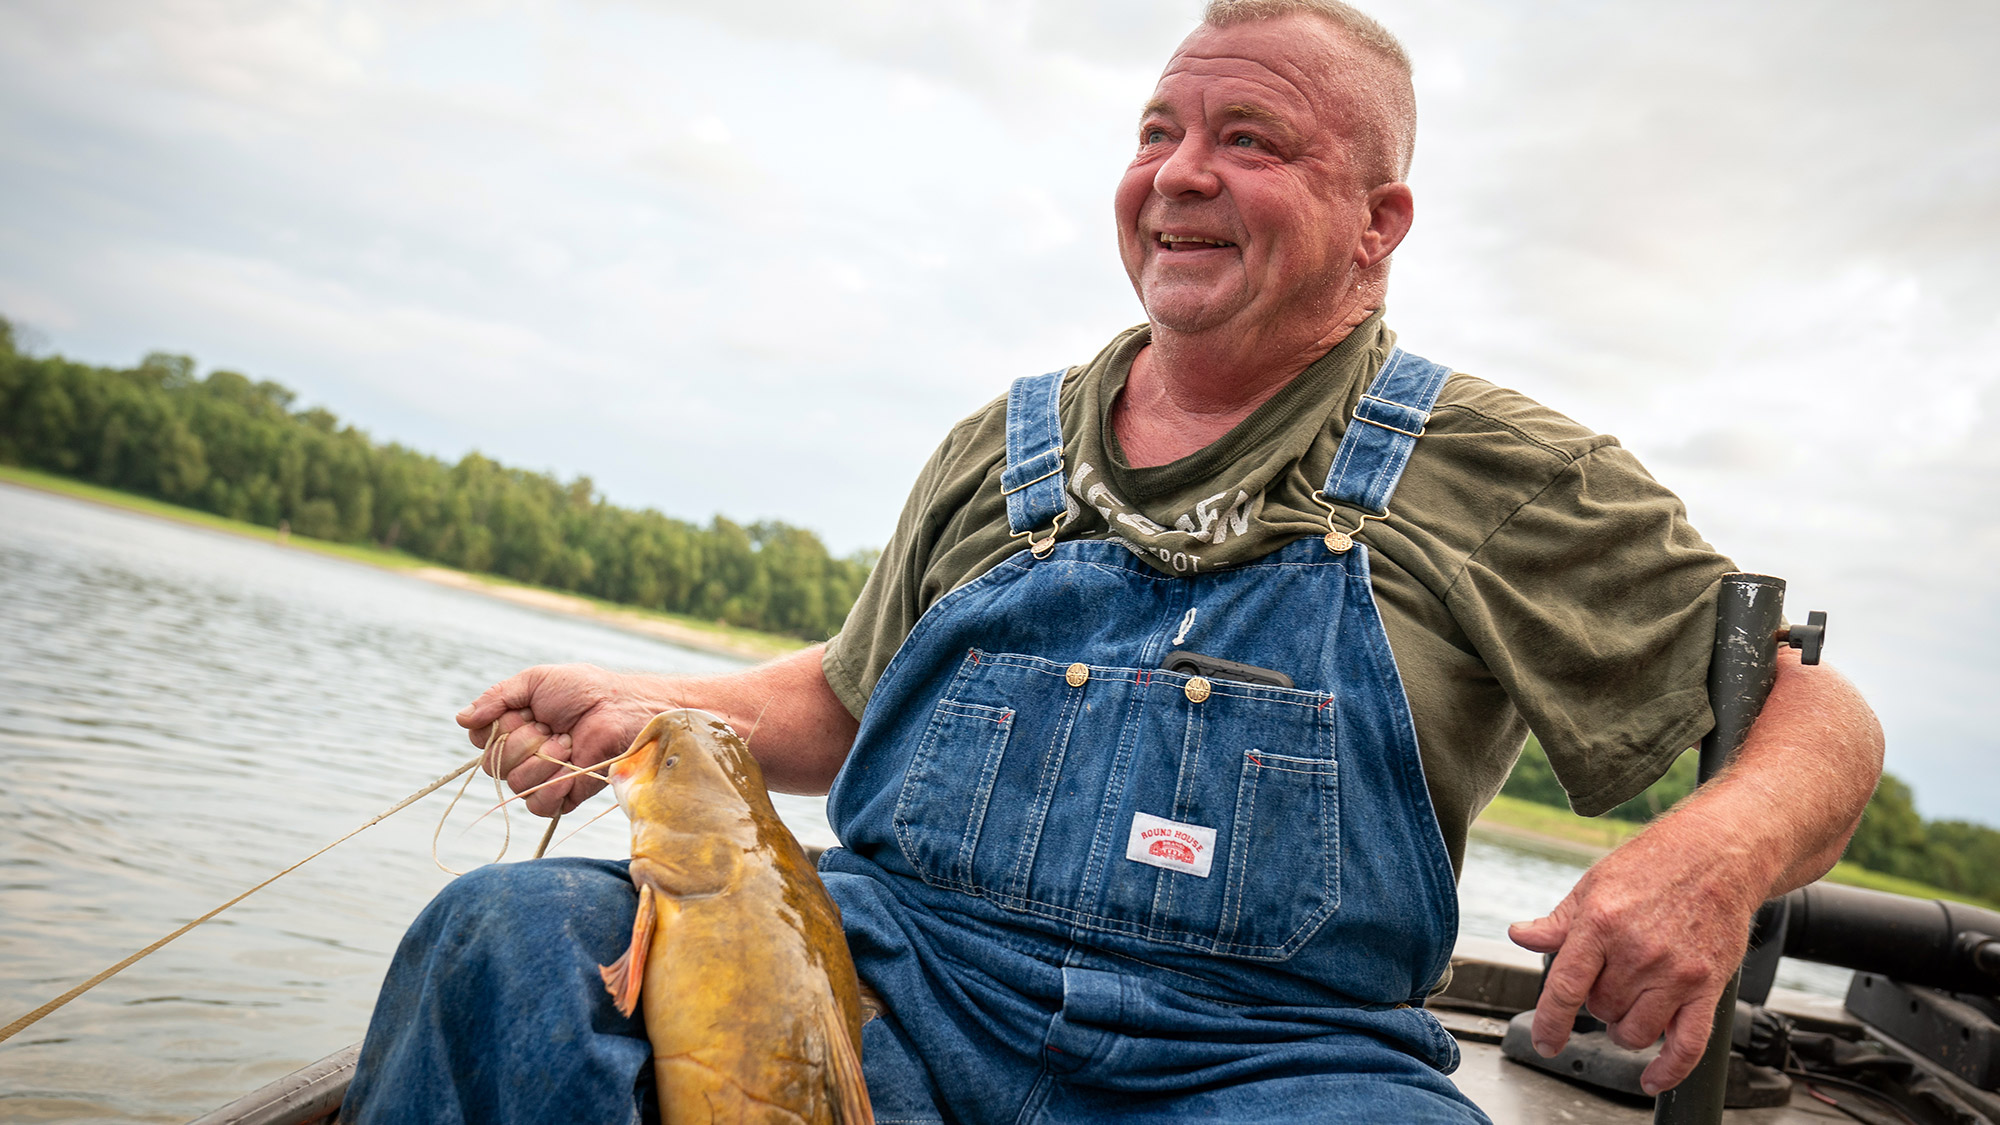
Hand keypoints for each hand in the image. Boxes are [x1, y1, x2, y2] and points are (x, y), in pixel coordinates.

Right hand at [456, 664, 663, 815]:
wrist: (621, 708)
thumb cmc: (584, 690)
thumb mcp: (535, 681)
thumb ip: (497, 697)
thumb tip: (461, 719)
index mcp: (512, 728)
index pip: (480, 739)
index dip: (499, 725)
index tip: (527, 710)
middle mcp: (521, 755)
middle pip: (492, 764)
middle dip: (523, 740)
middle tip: (551, 724)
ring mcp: (541, 777)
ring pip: (515, 784)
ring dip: (543, 759)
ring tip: (568, 740)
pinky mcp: (562, 797)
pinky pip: (538, 805)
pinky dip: (552, 785)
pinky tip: (570, 763)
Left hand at [1507, 820, 1763, 1095]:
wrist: (1719, 853)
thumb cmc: (1654, 864)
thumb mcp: (1594, 884)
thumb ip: (1558, 921)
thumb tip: (1520, 936)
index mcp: (1601, 924)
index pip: (1565, 987)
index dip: (1549, 1022)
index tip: (1545, 1041)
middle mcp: (1638, 952)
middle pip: (1600, 1009)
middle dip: (1595, 1003)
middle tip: (1607, 980)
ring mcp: (1676, 973)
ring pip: (1635, 1032)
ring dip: (1623, 1028)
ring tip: (1628, 1006)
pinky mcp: (1708, 986)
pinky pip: (1688, 1045)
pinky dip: (1668, 1070)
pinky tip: (1652, 1078)